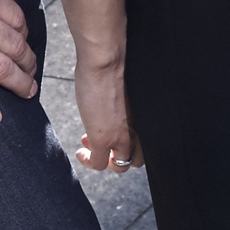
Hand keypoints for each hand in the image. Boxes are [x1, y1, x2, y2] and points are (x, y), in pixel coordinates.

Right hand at [70, 54, 135, 174]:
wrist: (105, 64)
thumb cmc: (114, 70)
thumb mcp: (127, 95)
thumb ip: (125, 108)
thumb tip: (116, 110)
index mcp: (146, 120)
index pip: (147, 145)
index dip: (131, 145)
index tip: (116, 137)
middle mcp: (139, 131)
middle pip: (138, 160)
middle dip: (120, 156)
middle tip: (102, 146)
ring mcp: (121, 138)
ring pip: (120, 166)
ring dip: (103, 161)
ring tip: (88, 148)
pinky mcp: (103, 140)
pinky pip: (98, 164)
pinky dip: (89, 162)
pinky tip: (81, 152)